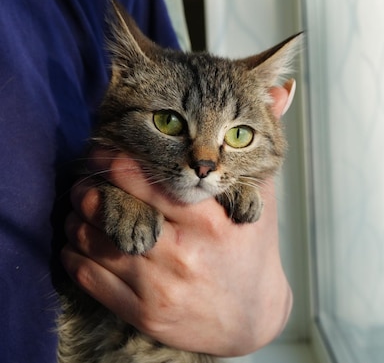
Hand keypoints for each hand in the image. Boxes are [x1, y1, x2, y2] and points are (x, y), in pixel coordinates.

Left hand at [61, 80, 295, 355]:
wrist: (251, 317)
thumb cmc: (252, 251)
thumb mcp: (261, 200)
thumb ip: (258, 147)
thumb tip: (282, 90)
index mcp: (212, 223)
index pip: (151, 183)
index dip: (118, 160)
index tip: (104, 146)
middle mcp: (183, 255)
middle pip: (115, 209)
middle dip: (93, 184)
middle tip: (88, 171)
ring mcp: (159, 288)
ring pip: (94, 241)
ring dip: (80, 216)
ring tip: (84, 203)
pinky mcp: (142, 313)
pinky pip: (89, 277)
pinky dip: (76, 252)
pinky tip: (83, 238)